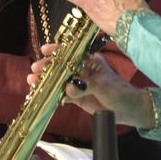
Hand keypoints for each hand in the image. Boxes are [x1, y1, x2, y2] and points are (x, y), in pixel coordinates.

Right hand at [27, 44, 154, 127]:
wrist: (128, 109)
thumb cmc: (119, 91)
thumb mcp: (103, 85)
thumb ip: (85, 86)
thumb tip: (68, 88)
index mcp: (89, 61)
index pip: (71, 53)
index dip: (57, 50)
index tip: (45, 50)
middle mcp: (81, 71)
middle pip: (61, 66)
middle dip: (47, 67)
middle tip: (35, 69)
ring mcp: (78, 84)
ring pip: (59, 80)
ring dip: (46, 81)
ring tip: (32, 81)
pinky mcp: (77, 98)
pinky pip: (62, 95)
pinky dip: (52, 95)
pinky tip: (41, 94)